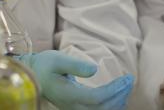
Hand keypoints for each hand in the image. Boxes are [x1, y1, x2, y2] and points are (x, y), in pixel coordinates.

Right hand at [16, 50, 133, 109]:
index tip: (126, 77)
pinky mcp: (77, 108)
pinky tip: (119, 97)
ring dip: (117, 101)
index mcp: (68, 94)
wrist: (33, 75)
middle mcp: (72, 106)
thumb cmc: (45, 65)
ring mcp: (74, 109)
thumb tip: (95, 69)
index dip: (114, 89)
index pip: (96, 98)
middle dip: (119, 95)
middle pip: (102, 109)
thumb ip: (75, 64)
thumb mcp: (58, 59)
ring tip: (126, 86)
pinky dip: (111, 106)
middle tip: (129, 80)